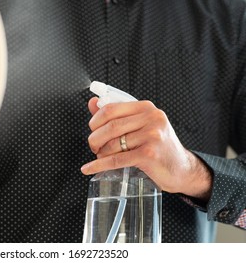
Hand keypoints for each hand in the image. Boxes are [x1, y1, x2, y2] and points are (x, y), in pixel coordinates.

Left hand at [81, 97, 211, 199]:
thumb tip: (93, 102)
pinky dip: (99, 165)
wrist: (182, 169)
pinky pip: (117, 160)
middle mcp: (152, 119)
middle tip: (94, 146)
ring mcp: (152, 136)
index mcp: (147, 108)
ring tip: (101, 156)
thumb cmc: (158, 147)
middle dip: (95, 138)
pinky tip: (89, 168)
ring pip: (113, 144)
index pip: (111, 108)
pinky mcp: (149, 154)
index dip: (95, 120)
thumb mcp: (140, 126)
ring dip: (101, 153)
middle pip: (110, 126)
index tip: (92, 129)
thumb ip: (117, 114)